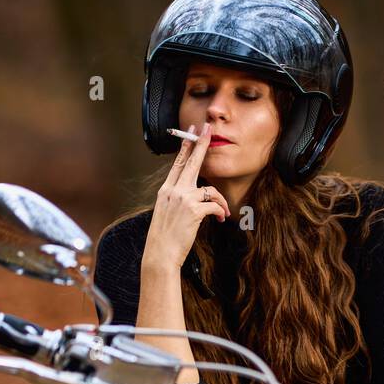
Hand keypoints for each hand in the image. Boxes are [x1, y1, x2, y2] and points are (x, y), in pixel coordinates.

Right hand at [143, 121, 231, 268]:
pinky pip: (214, 205)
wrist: (160, 254)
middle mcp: (174, 190)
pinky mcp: (194, 210)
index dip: (185, 147)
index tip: (190, 132)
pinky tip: (220, 220)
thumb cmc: (164, 239)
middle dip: (201, 143)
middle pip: (191, 162)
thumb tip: (194, 196)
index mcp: (166, 190)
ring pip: (210, 189)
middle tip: (208, 129)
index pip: (177, 164)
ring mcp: (183, 199)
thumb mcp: (166, 213)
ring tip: (222, 213)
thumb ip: (178, 200)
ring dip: (220, 201)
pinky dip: (220, 212)